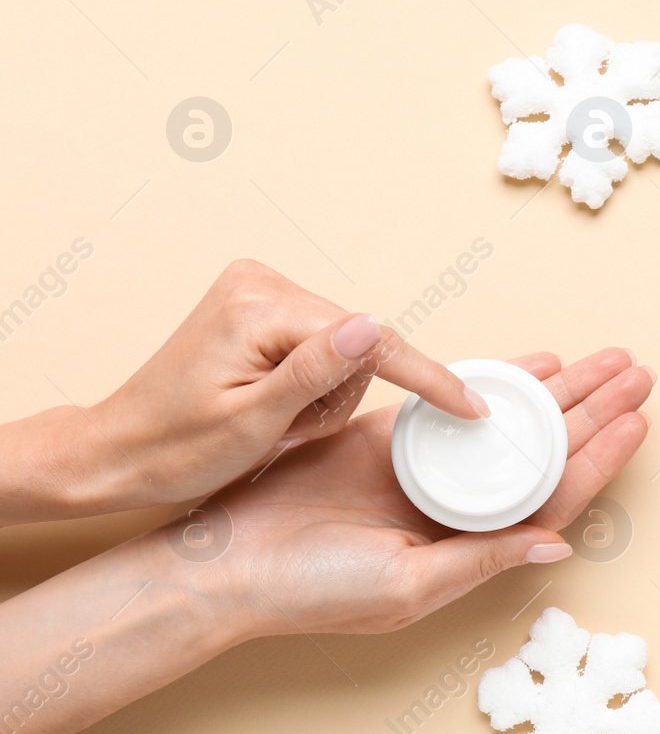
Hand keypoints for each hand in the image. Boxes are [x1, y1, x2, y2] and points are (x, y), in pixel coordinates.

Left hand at [45, 259, 488, 517]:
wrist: (116, 450)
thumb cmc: (173, 448)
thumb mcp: (251, 425)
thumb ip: (314, 373)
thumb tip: (371, 328)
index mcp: (259, 309)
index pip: (369, 340)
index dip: (426, 377)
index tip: (469, 406)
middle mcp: (260, 282)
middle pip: (358, 343)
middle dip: (340, 398)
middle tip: (291, 434)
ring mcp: (258, 288)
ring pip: (345, 346)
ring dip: (325, 395)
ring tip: (276, 425)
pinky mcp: (259, 303)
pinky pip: (322, 343)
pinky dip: (311, 383)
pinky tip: (275, 404)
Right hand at [179, 348, 652, 636]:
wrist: (227, 561)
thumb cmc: (310, 592)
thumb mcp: (406, 587)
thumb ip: (482, 562)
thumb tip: (558, 547)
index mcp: (473, 546)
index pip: (555, 495)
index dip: (599, 459)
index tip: (637, 422)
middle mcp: (461, 507)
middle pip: (545, 450)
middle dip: (595, 411)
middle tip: (638, 373)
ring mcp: (430, 469)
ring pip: (512, 422)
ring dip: (559, 391)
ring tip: (606, 361)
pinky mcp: (392, 436)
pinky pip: (459, 402)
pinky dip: (497, 380)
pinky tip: (535, 361)